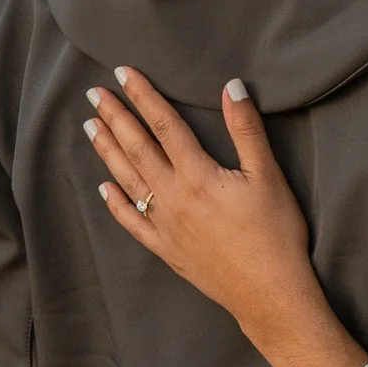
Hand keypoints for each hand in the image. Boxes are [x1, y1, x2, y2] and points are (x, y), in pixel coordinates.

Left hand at [85, 68, 367, 366]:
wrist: (268, 292)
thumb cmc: (275, 233)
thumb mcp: (268, 176)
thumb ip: (246, 130)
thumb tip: (232, 86)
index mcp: (197, 175)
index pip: (164, 126)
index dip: (143, 97)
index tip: (123, 74)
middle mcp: (172, 197)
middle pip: (138, 149)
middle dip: (115, 118)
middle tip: (94, 94)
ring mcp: (164, 225)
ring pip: (128, 181)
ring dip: (108, 152)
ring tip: (91, 127)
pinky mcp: (166, 248)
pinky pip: (132, 222)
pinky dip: (115, 203)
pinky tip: (104, 188)